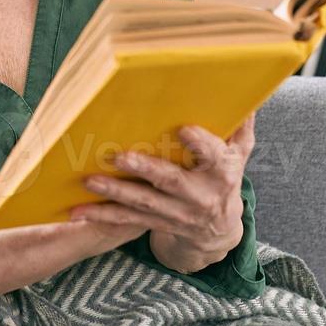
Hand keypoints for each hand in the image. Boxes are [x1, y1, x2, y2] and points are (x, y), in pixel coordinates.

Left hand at [69, 112, 256, 273]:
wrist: (219, 231)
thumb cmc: (226, 179)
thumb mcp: (241, 153)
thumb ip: (241, 125)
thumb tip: (248, 93)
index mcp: (221, 173)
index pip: (213, 156)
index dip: (200, 144)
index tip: (183, 129)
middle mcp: (199, 195)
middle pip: (170, 181)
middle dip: (144, 169)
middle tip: (117, 156)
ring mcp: (177, 213)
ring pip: (143, 203)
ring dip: (114, 192)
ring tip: (89, 180)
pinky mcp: (157, 224)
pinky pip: (127, 221)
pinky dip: (102, 216)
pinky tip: (77, 211)